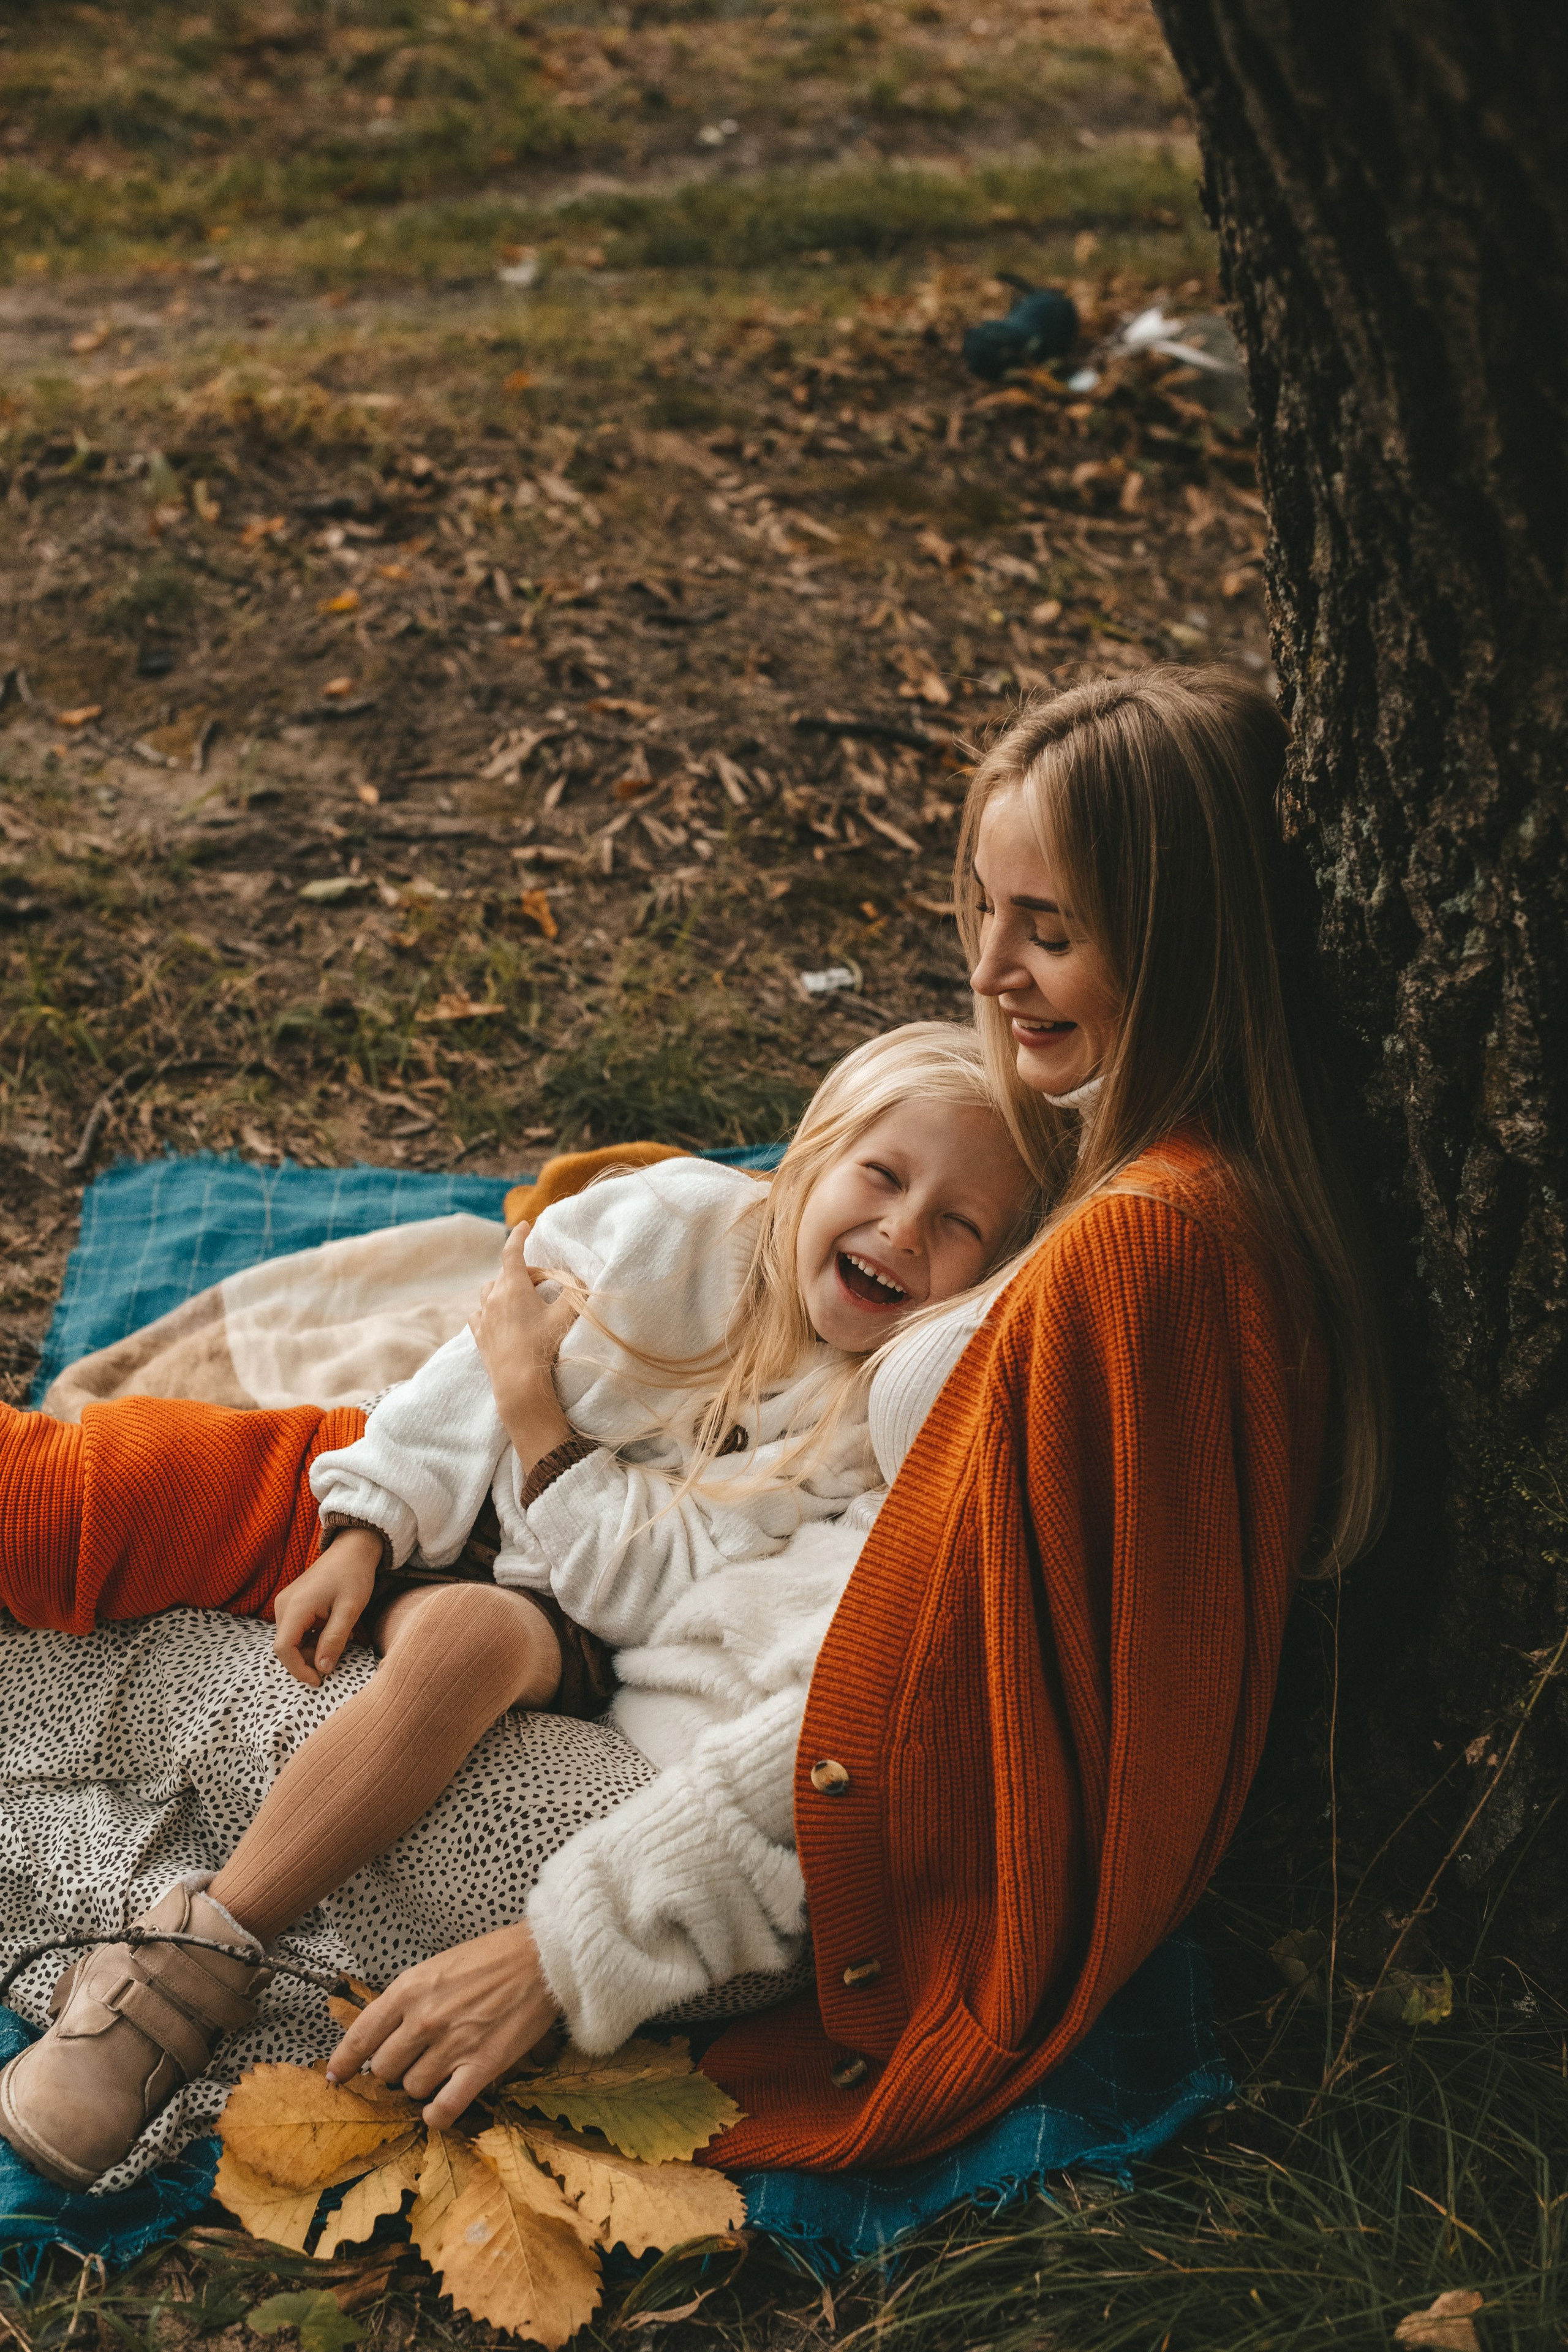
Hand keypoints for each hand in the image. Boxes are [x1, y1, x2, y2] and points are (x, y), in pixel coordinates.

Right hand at [270, 1529, 380, 1685]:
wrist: (352, 1549)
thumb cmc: (354, 1575)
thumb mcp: (350, 1610)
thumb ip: (334, 1640)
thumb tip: (322, 1669)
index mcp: (294, 1606)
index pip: (284, 1649)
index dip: (299, 1669)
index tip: (320, 1680)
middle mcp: (283, 1606)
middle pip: (287, 1647)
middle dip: (309, 1659)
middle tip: (337, 1656)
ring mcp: (286, 1604)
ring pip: (292, 1641)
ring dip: (313, 1649)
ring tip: (340, 1638)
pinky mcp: (292, 1604)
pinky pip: (297, 1631)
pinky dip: (313, 1638)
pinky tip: (333, 1631)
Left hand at [325, 1921, 560, 2129]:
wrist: (539, 1959)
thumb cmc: (488, 1959)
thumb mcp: (434, 1968)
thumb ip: (405, 2001)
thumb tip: (383, 2038)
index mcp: (408, 1990)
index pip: (360, 2037)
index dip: (344, 2062)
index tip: (337, 2076)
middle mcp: (423, 2020)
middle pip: (385, 2070)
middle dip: (393, 2071)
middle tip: (411, 2062)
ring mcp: (452, 2045)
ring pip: (412, 2089)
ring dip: (420, 2086)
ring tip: (438, 2070)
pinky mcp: (481, 2066)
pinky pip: (445, 2108)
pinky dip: (436, 2116)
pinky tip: (438, 2109)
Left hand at [471, 1221, 578, 1384]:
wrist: (518, 1382)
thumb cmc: (542, 1346)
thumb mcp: (566, 1316)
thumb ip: (575, 1294)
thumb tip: (582, 1281)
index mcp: (514, 1286)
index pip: (513, 1251)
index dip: (519, 1235)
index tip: (525, 1225)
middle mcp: (494, 1297)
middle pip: (505, 1272)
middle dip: (523, 1272)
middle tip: (543, 1283)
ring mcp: (483, 1316)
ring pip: (489, 1290)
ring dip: (503, 1287)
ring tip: (520, 1298)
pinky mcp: (478, 1333)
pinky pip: (479, 1312)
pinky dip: (488, 1308)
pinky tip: (497, 1316)